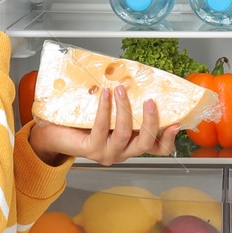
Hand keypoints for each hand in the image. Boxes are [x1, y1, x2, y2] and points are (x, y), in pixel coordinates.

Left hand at [28, 87, 177, 164]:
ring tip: (122, 89)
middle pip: (145, 142)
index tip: (176, 122)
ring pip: (125, 133)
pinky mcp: (91, 150)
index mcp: (131, 144)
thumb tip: (137, 78)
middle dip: (150, 121)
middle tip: (149, 101)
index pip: (157, 149)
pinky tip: (105, 94)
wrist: (55, 132)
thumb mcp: (111, 112)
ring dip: (125, 109)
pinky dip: (106, 109)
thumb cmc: (83, 121)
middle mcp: (122, 152)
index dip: (168, 139)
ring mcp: (107, 153)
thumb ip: (126, 105)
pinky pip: (103, 128)